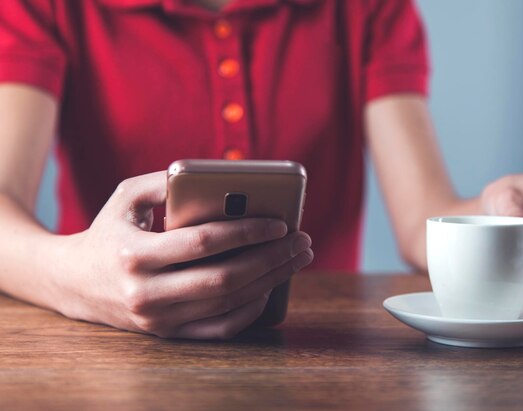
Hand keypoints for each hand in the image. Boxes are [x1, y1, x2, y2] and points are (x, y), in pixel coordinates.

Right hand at [53, 171, 313, 338]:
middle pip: (225, 279)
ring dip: (270, 280)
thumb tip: (219, 181)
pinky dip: (250, 310)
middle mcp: (146, 293)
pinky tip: (269, 287)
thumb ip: (166, 183)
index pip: (204, 243)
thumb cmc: (109, 230)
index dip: (247, 232)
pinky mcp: (167, 333)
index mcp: (135, 254)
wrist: (74, 282)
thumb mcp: (126, 197)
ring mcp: (158, 319)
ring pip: (229, 303)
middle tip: (302, 241)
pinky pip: (220, 327)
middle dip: (272, 259)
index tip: (280, 222)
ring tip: (295, 259)